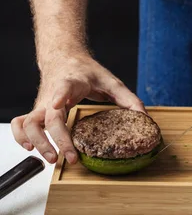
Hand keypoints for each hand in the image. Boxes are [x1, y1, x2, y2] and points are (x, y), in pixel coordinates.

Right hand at [11, 52, 144, 163]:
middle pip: (48, 117)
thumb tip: (144, 117)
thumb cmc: (86, 71)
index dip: (60, 96)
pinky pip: (21, 125)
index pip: (63, 88)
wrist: (65, 58)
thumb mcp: (111, 81)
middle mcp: (53, 95)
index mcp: (72, 83)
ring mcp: (42, 104)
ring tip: (52, 158)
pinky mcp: (36, 111)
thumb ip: (128, 98)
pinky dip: (21, 137)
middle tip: (70, 156)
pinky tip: (31, 149)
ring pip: (29, 124)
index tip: (58, 105)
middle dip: (58, 138)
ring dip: (37, 142)